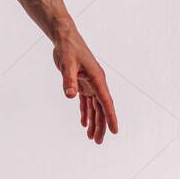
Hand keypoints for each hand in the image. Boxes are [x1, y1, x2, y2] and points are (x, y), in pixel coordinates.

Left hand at [52, 22, 117, 143]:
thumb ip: (68, 80)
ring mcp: (90, 82)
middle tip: (97, 142)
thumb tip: (70, 96)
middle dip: (101, 125)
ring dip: (93, 121)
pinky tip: (84, 123)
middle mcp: (96, 82)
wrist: (64, 37)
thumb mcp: (67, 63)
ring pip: (94, 106)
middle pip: (101, 108)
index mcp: (97, 78)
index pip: (106, 101)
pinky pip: (86, 101)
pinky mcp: (82, 82)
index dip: (111, 117)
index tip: (115, 131)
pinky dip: (85, 112)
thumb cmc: (68, 48)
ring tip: (91, 137)